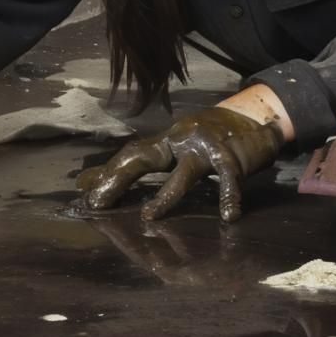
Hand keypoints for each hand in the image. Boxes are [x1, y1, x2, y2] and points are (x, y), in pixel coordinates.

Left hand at [76, 106, 282, 221]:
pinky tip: (228, 216)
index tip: (84, 195)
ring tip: (148, 217)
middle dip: (119, 178)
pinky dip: (229, 196)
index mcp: (164, 143)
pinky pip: (230, 179)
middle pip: (144, 158)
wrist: (251, 119)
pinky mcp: (234, 157)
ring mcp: (206, 148)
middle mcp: (180, 141)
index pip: (130, 156)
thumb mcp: (170, 150)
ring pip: (184, 173)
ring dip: (166, 195)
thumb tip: (89, 180)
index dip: (107, 174)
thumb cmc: (206, 140)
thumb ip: (135, 164)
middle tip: (97, 202)